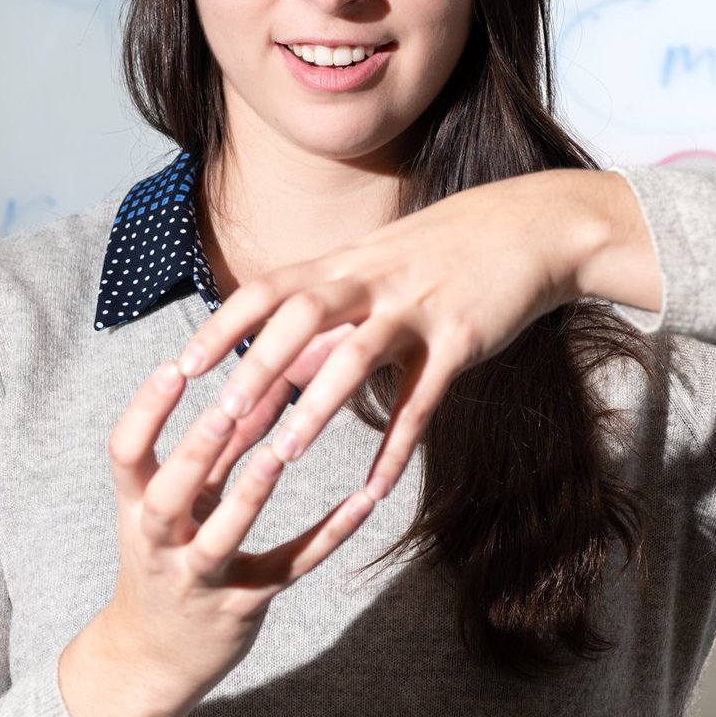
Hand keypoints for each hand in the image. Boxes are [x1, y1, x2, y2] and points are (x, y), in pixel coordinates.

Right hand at [100, 355, 374, 702]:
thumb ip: (216, 449)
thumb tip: (257, 383)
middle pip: (166, 497)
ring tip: (278, 455)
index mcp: (136, 510)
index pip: (125, 454)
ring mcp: (200, 580)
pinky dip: (327, 534)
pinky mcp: (244, 604)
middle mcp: (160, 546)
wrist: (151, 658)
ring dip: (249, 497)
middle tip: (224, 406)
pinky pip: (289, 566)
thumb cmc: (168, 558)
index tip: (174, 365)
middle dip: (193, 453)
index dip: (146, 411)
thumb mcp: (179, 503)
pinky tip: (363, 502)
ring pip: (222, 539)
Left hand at [174, 170, 659, 501]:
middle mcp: (373, 279)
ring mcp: (419, 307)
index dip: (221, 325)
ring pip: (356, 356)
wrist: (534, 226)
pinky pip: (424, 399)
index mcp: (346, 262)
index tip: (181, 366)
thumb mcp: (380, 269)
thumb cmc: (448, 249)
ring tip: (282, 456)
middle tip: (219, 419)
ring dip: (316, 408)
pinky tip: (374, 490)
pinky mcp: (462, 339)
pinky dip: (397, 446)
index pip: (268, 288)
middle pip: (300, 316)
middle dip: (256, 366)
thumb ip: (328, 318)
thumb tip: (279, 371)